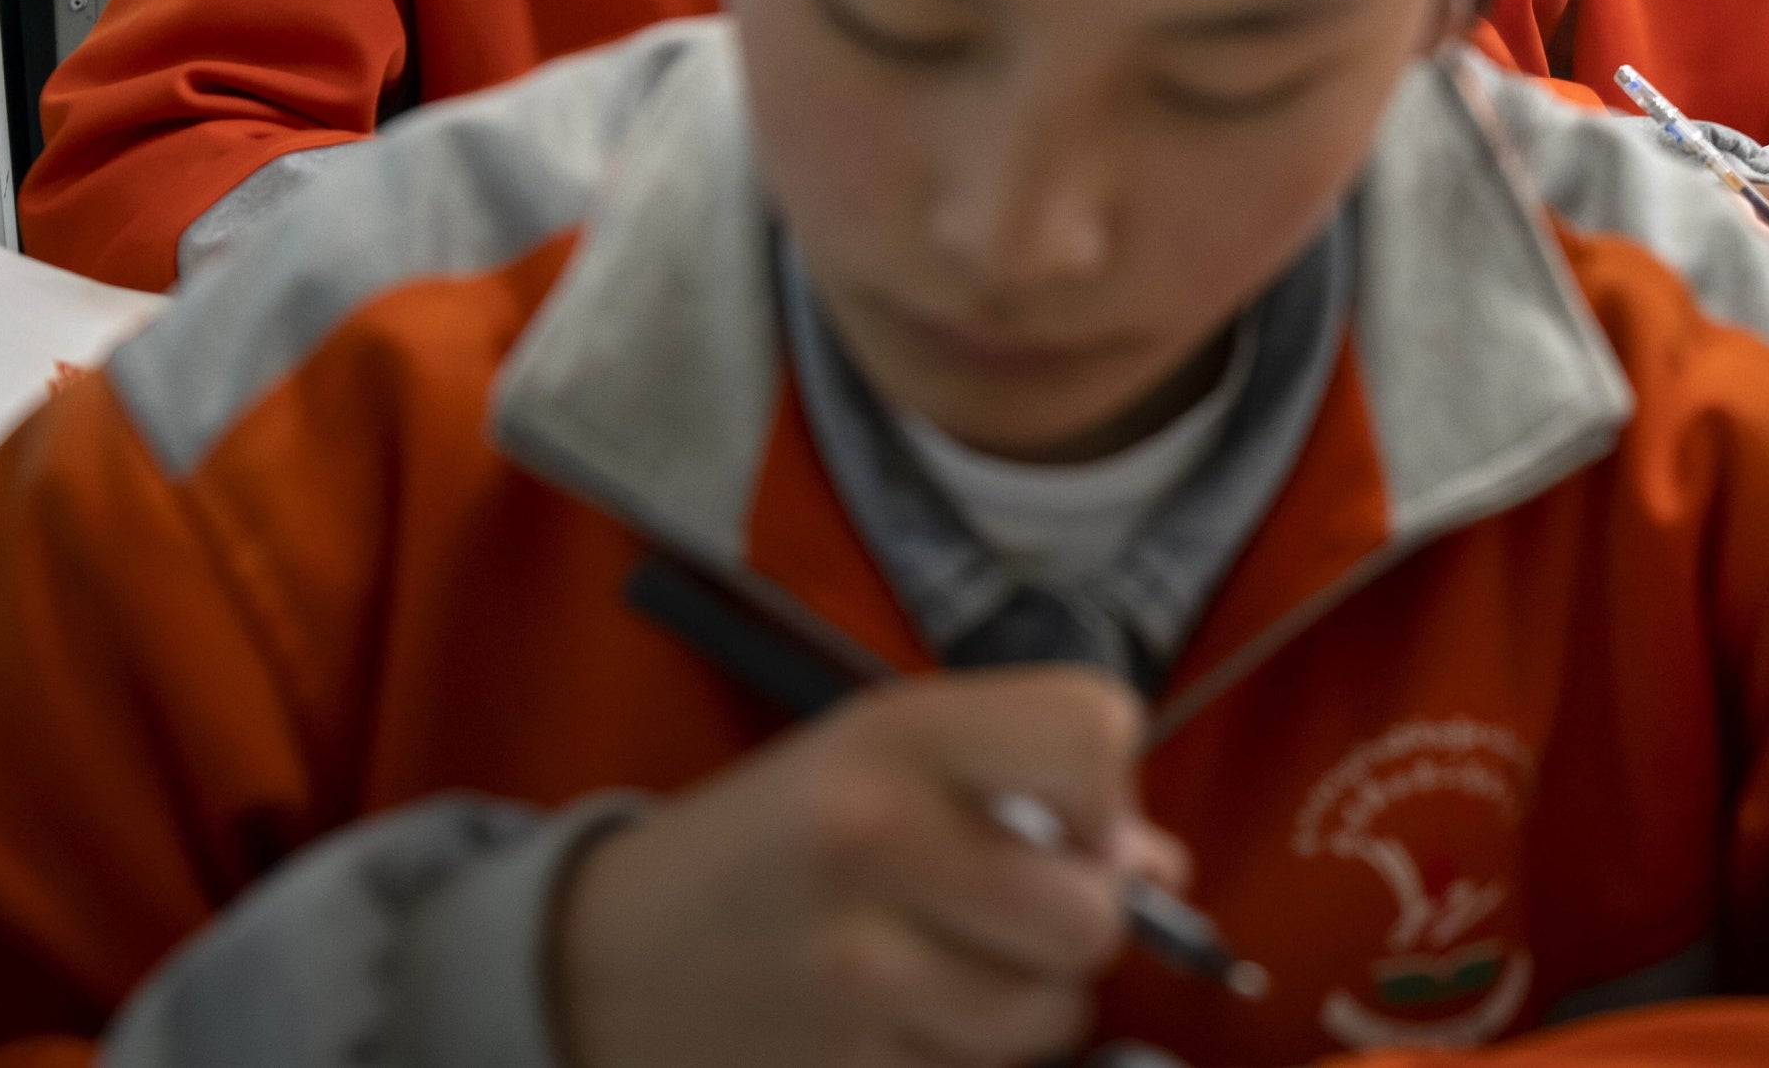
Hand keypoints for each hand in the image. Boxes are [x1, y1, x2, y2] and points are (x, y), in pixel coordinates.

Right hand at [554, 665, 1182, 1067]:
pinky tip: (912, 1017)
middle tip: (1018, 908)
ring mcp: (855, 969)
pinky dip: (969, 1057)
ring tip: (964, 965)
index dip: (1108, 786)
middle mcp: (877, 840)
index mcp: (898, 734)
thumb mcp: (888, 762)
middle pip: (1092, 911)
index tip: (1064, 815)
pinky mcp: (844, 1067)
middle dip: (1078, 921)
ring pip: (1052, 1015)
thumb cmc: (781, 839)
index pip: (1094, 733)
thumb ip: (1030, 788)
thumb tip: (1162, 869)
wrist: (605, 953)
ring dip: (1032, 1004)